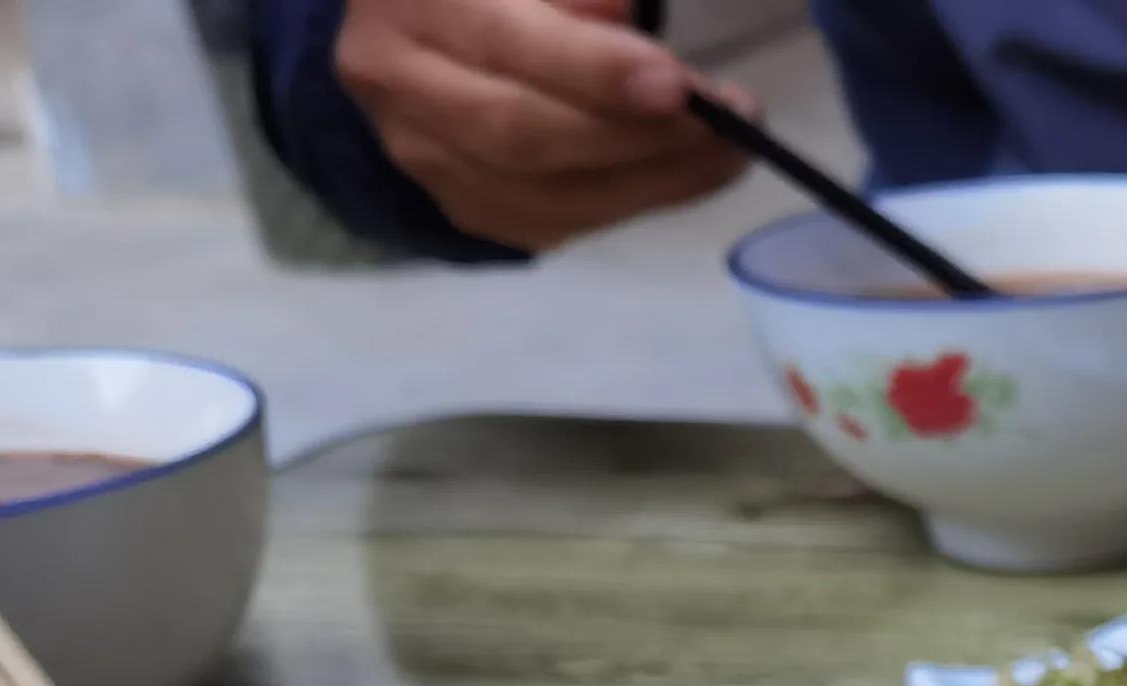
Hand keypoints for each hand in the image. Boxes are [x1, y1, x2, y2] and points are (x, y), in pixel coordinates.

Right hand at [333, 0, 741, 252]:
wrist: (420, 28)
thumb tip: (625, 11)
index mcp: (413, 2)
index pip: (505, 44)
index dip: (594, 71)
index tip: (678, 85)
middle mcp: (399, 84)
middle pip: (524, 133)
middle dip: (637, 135)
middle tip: (723, 122)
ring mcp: (426, 157)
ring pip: (547, 193)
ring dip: (653, 179)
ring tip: (726, 151)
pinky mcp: (466, 205)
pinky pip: (559, 222)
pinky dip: (632, 201)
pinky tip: (686, 174)